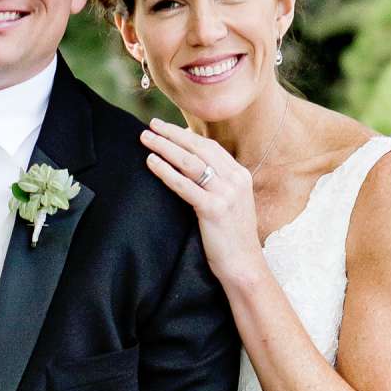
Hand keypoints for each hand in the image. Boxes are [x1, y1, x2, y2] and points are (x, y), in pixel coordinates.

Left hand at [140, 118, 264, 292]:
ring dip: (165, 147)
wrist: (244, 265)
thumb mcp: (231, 204)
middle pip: (199, 148)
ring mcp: (226, 193)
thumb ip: (218, 185)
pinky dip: (166, 171)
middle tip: (151, 125)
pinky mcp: (214, 209)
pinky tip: (151, 162)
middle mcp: (235, 180)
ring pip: (190, 162)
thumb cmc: (232, 238)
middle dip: (172, 134)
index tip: (167, 128)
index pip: (210, 147)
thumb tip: (192, 171)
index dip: (186, 135)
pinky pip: (184, 185)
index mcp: (240, 175)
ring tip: (146, 139)